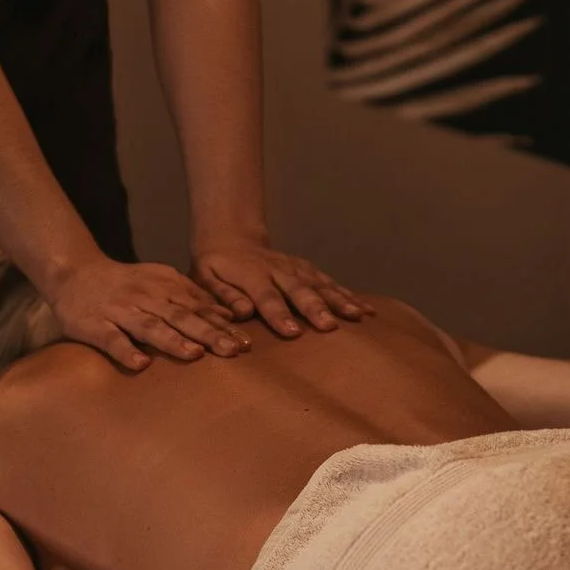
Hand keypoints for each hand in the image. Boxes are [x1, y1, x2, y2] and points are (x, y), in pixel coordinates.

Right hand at [49, 254, 251, 371]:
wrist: (75, 273)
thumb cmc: (126, 284)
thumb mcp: (162, 282)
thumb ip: (192, 297)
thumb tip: (228, 315)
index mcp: (164, 288)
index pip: (198, 308)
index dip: (223, 325)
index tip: (247, 342)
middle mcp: (145, 299)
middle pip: (181, 317)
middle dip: (208, 333)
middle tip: (233, 350)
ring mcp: (119, 312)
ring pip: (149, 326)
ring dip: (172, 341)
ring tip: (194, 355)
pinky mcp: (94, 326)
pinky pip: (111, 339)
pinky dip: (125, 351)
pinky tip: (140, 365)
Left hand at [191, 239, 374, 338]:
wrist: (230, 237)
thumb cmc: (214, 267)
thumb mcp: (204, 278)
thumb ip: (221, 295)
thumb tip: (240, 312)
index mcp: (250, 276)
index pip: (266, 297)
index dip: (279, 314)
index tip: (293, 332)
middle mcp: (278, 271)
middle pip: (299, 290)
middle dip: (315, 308)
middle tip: (329, 326)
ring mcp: (296, 268)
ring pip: (320, 284)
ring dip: (340, 301)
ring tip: (358, 317)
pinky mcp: (308, 270)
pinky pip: (330, 282)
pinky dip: (348, 295)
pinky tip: (365, 310)